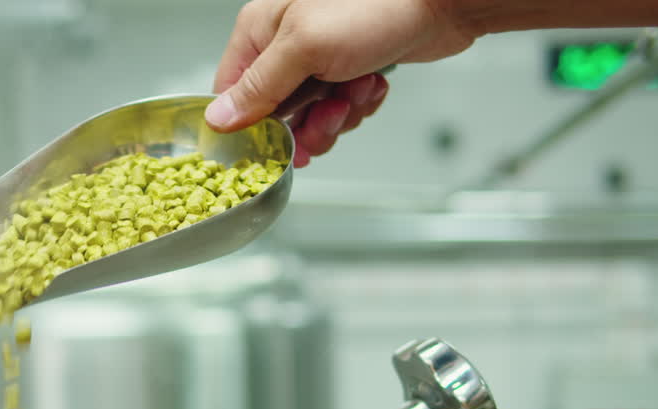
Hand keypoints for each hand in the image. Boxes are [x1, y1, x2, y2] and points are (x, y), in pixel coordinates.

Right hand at [207, 0, 477, 166]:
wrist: (440, 1)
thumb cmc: (374, 5)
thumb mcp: (304, 48)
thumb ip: (258, 86)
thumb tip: (217, 119)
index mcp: (260, 30)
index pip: (231, 92)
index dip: (250, 125)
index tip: (273, 144)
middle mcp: (284, 44)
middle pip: (274, 114)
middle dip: (306, 124)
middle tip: (330, 115)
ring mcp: (318, 58)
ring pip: (310, 117)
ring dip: (337, 116)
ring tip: (357, 91)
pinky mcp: (349, 70)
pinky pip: (340, 109)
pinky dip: (359, 105)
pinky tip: (372, 84)